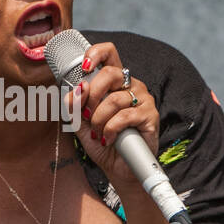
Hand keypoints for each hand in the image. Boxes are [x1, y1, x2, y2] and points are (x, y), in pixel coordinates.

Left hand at [64, 41, 158, 192]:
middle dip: (91, 96)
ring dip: (98, 119)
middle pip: (109, 73)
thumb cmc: (102, 142)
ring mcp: (143, 99)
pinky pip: (124, 116)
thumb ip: (74, 106)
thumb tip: (73, 91)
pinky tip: (109, 139)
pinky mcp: (150, 116)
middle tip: (86, 115)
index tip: (83, 67)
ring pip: (114, 99)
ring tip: (98, 133)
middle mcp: (131, 86)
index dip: (95, 54)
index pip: (109, 54)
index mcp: (115, 82)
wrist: (119, 169)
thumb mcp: (80, 123)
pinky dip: (110, 129)